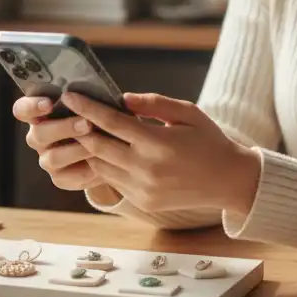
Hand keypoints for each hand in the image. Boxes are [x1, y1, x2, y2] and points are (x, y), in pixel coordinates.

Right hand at [13, 96, 106, 191]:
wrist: (110, 149)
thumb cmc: (100, 119)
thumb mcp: (100, 106)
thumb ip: (103, 101)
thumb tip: (125, 99)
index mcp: (41, 114)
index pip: (22, 109)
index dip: (31, 107)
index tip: (48, 103)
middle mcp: (39, 136)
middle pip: (38, 134)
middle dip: (63, 128)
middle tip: (87, 124)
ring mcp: (47, 158)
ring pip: (53, 158)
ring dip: (76, 150)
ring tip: (98, 146)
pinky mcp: (60, 178)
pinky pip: (68, 177)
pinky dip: (86, 170)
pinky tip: (102, 164)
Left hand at [60, 90, 260, 215]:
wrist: (228, 181)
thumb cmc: (209, 140)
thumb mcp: (187, 113)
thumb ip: (153, 104)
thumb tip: (121, 98)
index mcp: (158, 144)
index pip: (111, 123)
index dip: (87, 107)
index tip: (69, 95)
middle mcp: (146, 169)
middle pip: (98, 146)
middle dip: (80, 127)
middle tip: (68, 111)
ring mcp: (142, 189)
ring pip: (100, 166)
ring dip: (89, 148)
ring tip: (81, 129)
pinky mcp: (141, 202)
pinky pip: (112, 181)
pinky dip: (104, 164)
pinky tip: (103, 150)